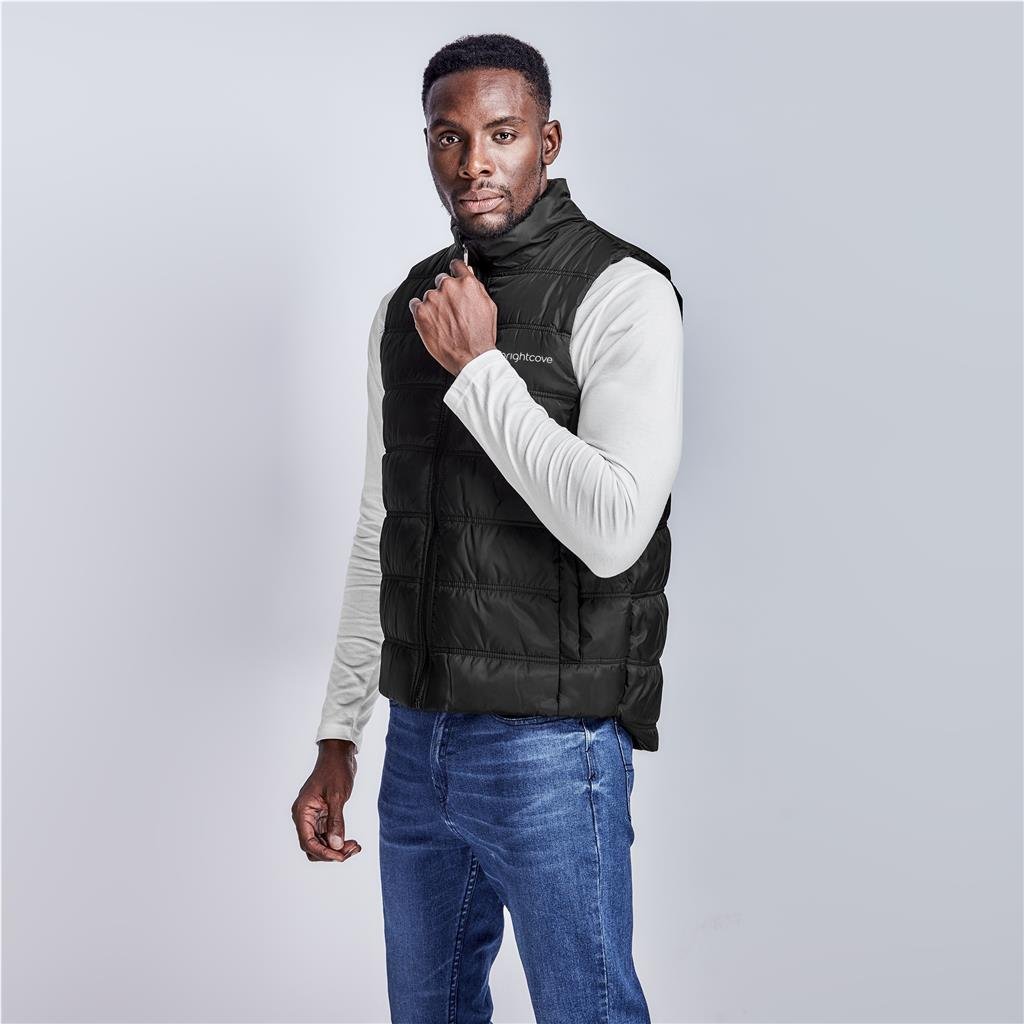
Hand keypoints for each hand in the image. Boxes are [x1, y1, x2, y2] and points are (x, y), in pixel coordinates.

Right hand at [291, 740, 362, 862]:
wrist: (339, 755)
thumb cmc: (336, 770)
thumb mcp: (337, 796)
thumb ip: (336, 821)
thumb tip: (336, 845)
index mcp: (302, 811)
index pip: (308, 842)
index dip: (324, 853)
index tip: (341, 857)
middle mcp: (305, 816)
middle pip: (313, 846)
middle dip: (331, 852)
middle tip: (352, 850)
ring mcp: (314, 817)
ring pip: (321, 842)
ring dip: (337, 848)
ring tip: (356, 847)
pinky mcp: (324, 815)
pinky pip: (328, 834)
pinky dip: (339, 840)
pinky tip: (353, 841)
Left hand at [409, 258, 496, 375]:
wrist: (471, 357)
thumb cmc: (480, 336)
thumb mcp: (488, 307)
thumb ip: (476, 287)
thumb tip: (468, 273)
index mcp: (467, 283)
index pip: (456, 265)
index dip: (455, 271)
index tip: (453, 274)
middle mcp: (448, 287)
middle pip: (441, 281)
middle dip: (445, 292)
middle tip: (450, 309)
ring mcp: (433, 299)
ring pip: (429, 295)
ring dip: (434, 304)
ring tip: (443, 321)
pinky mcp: (421, 312)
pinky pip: (415, 304)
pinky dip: (420, 311)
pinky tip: (430, 321)